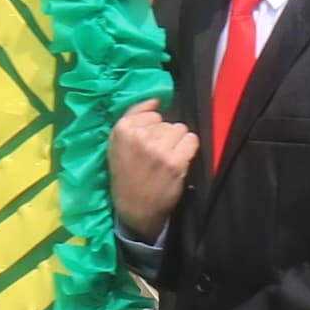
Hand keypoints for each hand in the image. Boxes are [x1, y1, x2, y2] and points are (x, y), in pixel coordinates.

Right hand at [106, 101, 196, 235]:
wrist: (134, 209)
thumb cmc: (126, 175)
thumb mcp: (117, 144)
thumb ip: (134, 117)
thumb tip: (156, 100)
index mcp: (122, 129)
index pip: (151, 114)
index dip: (151, 129)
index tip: (144, 146)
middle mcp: (139, 136)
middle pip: (167, 122)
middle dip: (163, 137)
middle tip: (154, 157)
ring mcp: (157, 149)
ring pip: (180, 129)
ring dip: (176, 143)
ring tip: (165, 159)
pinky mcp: (174, 161)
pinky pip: (192, 140)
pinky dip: (188, 149)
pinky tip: (178, 161)